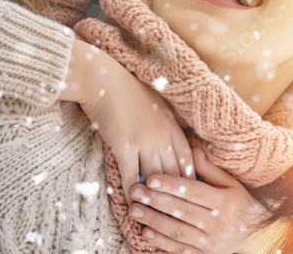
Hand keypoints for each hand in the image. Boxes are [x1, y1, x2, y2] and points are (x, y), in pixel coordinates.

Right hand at [59, 40, 194, 199]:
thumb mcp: (155, 102)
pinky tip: (131, 203)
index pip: (188, 159)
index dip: (189, 179)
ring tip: (155, 213)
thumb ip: (165, 121)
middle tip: (175, 211)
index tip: (188, 193)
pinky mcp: (125, 146)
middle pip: (175, 172)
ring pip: (156, 177)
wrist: (102, 78)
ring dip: (156, 198)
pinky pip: (131, 175)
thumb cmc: (126, 87)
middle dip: (176, 194)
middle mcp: (163, 134)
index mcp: (172, 124)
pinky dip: (132, 192)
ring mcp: (145, 141)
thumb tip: (170, 135)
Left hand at [127, 147, 268, 253]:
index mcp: (225, 202)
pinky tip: (146, 233)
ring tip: (134, 211)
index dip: (171, 185)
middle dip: (156, 201)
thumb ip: (210, 169)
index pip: (194, 192)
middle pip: (182, 211)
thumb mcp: (230, 183)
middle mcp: (218, 224)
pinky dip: (162, 242)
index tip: (151, 178)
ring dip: (154, 221)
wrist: (254, 235)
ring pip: (178, 231)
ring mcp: (211, 243)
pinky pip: (180, 250)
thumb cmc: (239, 203)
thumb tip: (191, 150)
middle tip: (135, 192)